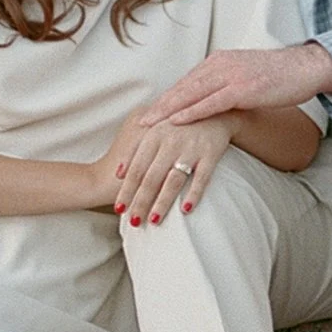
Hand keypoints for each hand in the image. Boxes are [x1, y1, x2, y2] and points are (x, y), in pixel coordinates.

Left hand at [104, 110, 234, 227]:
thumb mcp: (154, 128)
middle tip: (134, 222)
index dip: (127, 189)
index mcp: (153, 135)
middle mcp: (170, 141)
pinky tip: (186, 210)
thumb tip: (118, 173)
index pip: (136, 168)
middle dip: (141, 202)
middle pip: (151, 178)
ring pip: (173, 180)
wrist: (213, 109)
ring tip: (154, 221)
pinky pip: (202, 178)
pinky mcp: (211, 153)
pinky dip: (194, 194)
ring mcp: (191, 148)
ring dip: (162, 202)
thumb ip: (135, 148)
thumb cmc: (178, 122)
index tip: (118, 208)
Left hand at [138, 42, 331, 128]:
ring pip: (192, 94)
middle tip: (138, 123)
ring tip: (150, 125)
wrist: (305, 67)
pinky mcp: (243, 88)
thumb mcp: (245, 77)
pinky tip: (177, 121)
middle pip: (183, 88)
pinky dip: (192, 111)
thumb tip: (211, 102)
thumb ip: (225, 85)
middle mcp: (220, 65)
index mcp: (219, 62)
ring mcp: (231, 76)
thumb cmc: (278, 76)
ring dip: (169, 110)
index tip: (148, 114)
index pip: (186, 83)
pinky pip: (211, 102)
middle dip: (160, 106)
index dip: (166, 100)